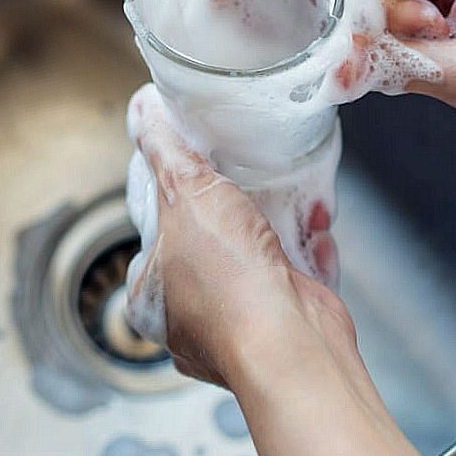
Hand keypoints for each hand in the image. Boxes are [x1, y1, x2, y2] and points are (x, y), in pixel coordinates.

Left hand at [127, 84, 428, 455]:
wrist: (295, 345)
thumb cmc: (229, 284)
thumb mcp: (186, 192)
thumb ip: (164, 150)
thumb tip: (142, 110)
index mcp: (150, 293)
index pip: (155, 228)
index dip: (178, 191)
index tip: (197, 166)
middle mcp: (190, 314)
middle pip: (211, 238)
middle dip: (240, 207)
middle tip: (251, 179)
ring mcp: (240, 320)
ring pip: (258, 254)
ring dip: (281, 223)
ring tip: (292, 202)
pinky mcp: (285, 321)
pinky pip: (295, 273)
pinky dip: (308, 251)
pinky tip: (313, 235)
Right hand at [325, 0, 455, 140]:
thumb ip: (398, 66)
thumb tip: (334, 70)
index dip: (365, 8)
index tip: (390, 41)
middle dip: (368, 22)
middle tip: (420, 45)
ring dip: (374, 33)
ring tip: (428, 47)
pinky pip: (363, 10)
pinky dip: (376, 38)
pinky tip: (413, 48)